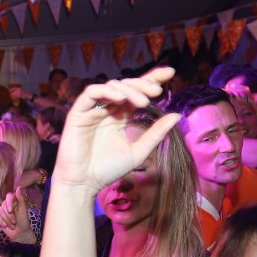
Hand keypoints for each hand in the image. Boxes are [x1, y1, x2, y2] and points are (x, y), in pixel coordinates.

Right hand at [0, 192, 35, 244]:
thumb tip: (19, 187)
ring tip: (12, 224)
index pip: (9, 196)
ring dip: (6, 220)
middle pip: (3, 205)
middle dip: (9, 216)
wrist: (19, 233)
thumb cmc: (23, 222)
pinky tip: (5, 225)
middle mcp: (8, 203)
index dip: (8, 203)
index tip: (11, 210)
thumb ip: (21, 199)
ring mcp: (2, 210)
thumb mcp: (23, 210)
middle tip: (15, 221)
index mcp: (15, 200)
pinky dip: (1, 221)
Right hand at [54, 72, 181, 192]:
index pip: (137, 91)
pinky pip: (91, 92)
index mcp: (120, 116)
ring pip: (111, 86)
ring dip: (129, 90)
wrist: (84, 184)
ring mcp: (93, 109)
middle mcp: (107, 109)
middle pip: (126, 86)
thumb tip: (177, 115)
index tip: (170, 72)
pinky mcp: (79, 112)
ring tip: (143, 102)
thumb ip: (155, 134)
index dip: (152, 79)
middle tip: (158, 91)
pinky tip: (121, 98)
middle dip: (143, 84)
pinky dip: (107, 91)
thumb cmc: (108, 170)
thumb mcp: (138, 151)